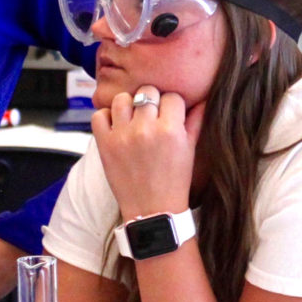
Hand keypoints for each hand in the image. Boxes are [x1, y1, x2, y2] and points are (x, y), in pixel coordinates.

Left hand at [91, 85, 204, 219]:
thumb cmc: (174, 181)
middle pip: (147, 92)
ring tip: (132, 118)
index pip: (172, 96)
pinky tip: (116, 126)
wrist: (152, 210)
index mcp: (171, 130)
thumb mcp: (191, 151)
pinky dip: (106, 117)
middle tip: (151, 115)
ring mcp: (123, 135)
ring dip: (128, 105)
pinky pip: (99, 115)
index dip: (172, 104)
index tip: (170, 114)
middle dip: (151, 101)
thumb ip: (195, 122)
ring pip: (122, 98)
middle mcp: (146, 129)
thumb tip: (202, 99)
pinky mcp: (105, 143)